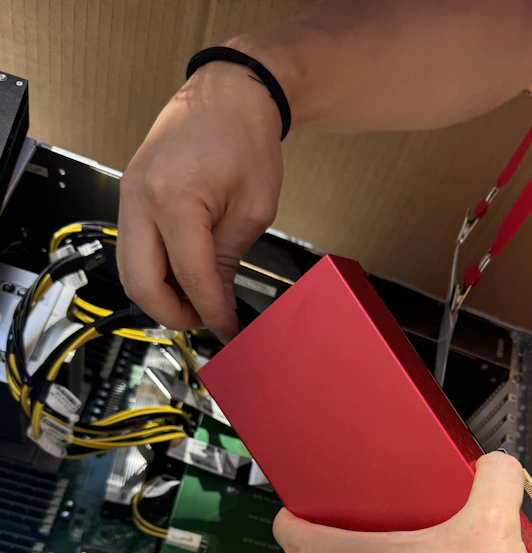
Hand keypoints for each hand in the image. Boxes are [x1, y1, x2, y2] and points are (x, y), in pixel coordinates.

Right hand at [118, 61, 283, 341]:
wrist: (228, 93)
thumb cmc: (246, 141)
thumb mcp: (252, 211)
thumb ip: (228, 261)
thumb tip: (217, 304)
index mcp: (175, 201)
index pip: (189, 278)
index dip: (211, 313)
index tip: (228, 330)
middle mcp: (141, 200)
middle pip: (142, 285)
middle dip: (174, 315)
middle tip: (206, 322)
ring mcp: (128, 196)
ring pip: (130, 272)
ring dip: (161, 297)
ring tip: (197, 302)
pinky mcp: (128, 196)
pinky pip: (133, 250)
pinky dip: (155, 273)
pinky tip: (183, 277)